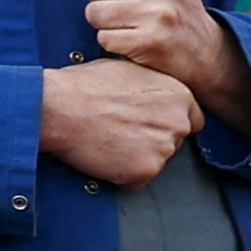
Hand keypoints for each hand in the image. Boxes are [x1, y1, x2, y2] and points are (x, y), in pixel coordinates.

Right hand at [37, 58, 201, 187]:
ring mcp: (163, 149)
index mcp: (179, 95)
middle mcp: (178, 122)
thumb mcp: (128, 70)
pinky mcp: (144, 171)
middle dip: (152, 141)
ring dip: (136, 157)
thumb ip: (152, 86)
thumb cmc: (84, 86)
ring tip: (108, 142)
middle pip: (175, 142)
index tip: (150, 125)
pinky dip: (121, 174)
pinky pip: (136, 179)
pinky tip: (103, 156)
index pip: (192, 119)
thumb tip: (150, 96)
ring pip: (155, 161)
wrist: (58, 108)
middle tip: (122, 133)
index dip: (168, 123)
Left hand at [80, 0, 242, 112]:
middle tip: (123, 3)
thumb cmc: (176, 7)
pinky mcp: (151, 42)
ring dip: (105, 22)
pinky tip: (133, 40)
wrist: (206, 53)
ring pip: (94, 12)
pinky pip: (105, 38)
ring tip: (129, 22)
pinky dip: (113, 42)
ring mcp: (159, 13)